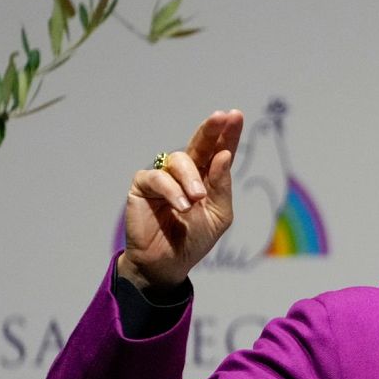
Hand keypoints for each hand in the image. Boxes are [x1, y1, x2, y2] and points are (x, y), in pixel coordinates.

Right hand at [117, 110, 243, 292]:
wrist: (168, 263)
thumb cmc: (194, 239)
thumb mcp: (219, 215)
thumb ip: (222, 187)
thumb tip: (223, 156)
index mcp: (207, 178)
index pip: (219, 151)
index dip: (227, 134)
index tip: (235, 115)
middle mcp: (185, 173)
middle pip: (199, 144)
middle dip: (210, 129)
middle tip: (221, 117)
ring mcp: (164, 177)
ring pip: (179, 159)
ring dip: (191, 178)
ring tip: (197, 198)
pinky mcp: (143, 186)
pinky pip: (158, 178)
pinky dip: (172, 191)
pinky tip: (182, 206)